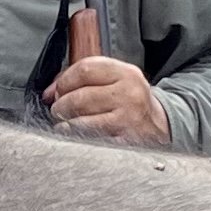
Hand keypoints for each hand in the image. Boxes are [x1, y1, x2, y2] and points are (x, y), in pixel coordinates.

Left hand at [44, 56, 168, 145]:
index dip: (64, 81)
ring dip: (66, 123)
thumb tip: (51, 91)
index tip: (56, 90)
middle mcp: (129, 93)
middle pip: (81, 96)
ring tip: (64, 123)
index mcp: (126, 73)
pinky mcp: (124, 140)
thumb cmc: (131, 102)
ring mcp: (128, 118)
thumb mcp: (116, 81)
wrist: (160, 126)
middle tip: (58, 109)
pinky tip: (74, 135)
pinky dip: (77, 137)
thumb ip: (85, 79)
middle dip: (62, 104)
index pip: (85, 69)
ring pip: (83, 120)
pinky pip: (91, 139)